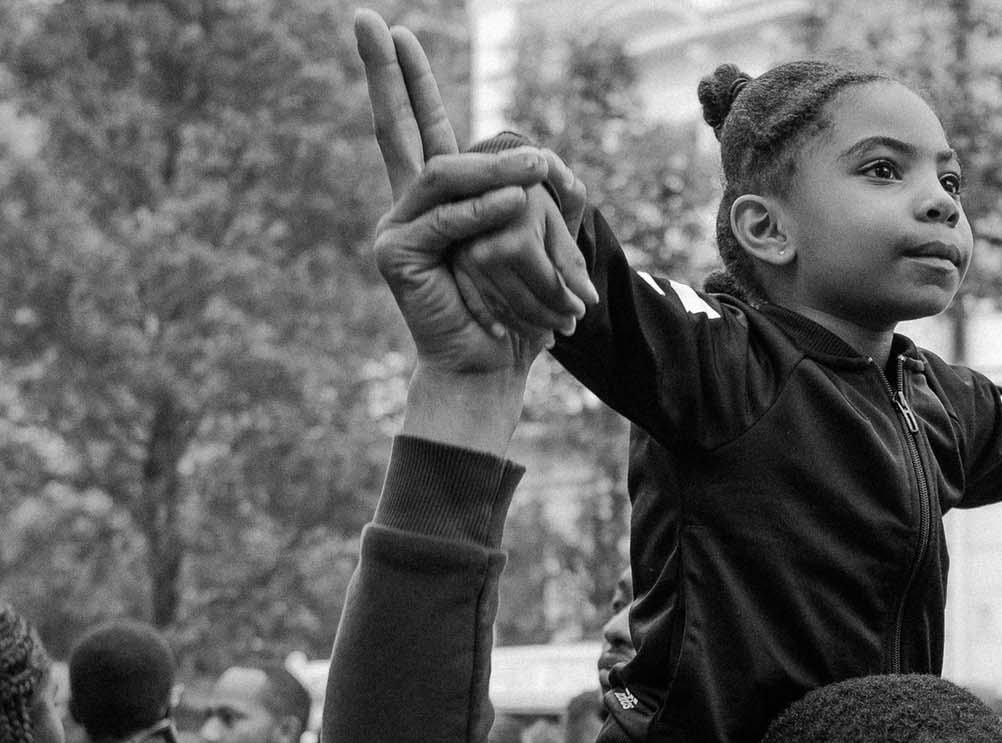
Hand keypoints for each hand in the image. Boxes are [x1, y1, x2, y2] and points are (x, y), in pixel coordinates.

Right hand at [355, 10, 584, 370]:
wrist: (493, 365)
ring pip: (443, 174)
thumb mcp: (541, 242)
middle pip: (397, 127)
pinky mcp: (395, 255)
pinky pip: (445, 219)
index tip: (396, 31)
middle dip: (385, 73)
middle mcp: (409, 206)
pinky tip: (512, 204)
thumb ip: (542, 198)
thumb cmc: (519, 308)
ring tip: (537, 165)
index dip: (408, 80)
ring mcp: (396, 228)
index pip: (423, 127)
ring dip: (493, 167)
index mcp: (439, 199)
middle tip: (369, 20)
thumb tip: (549, 160)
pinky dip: (482, 210)